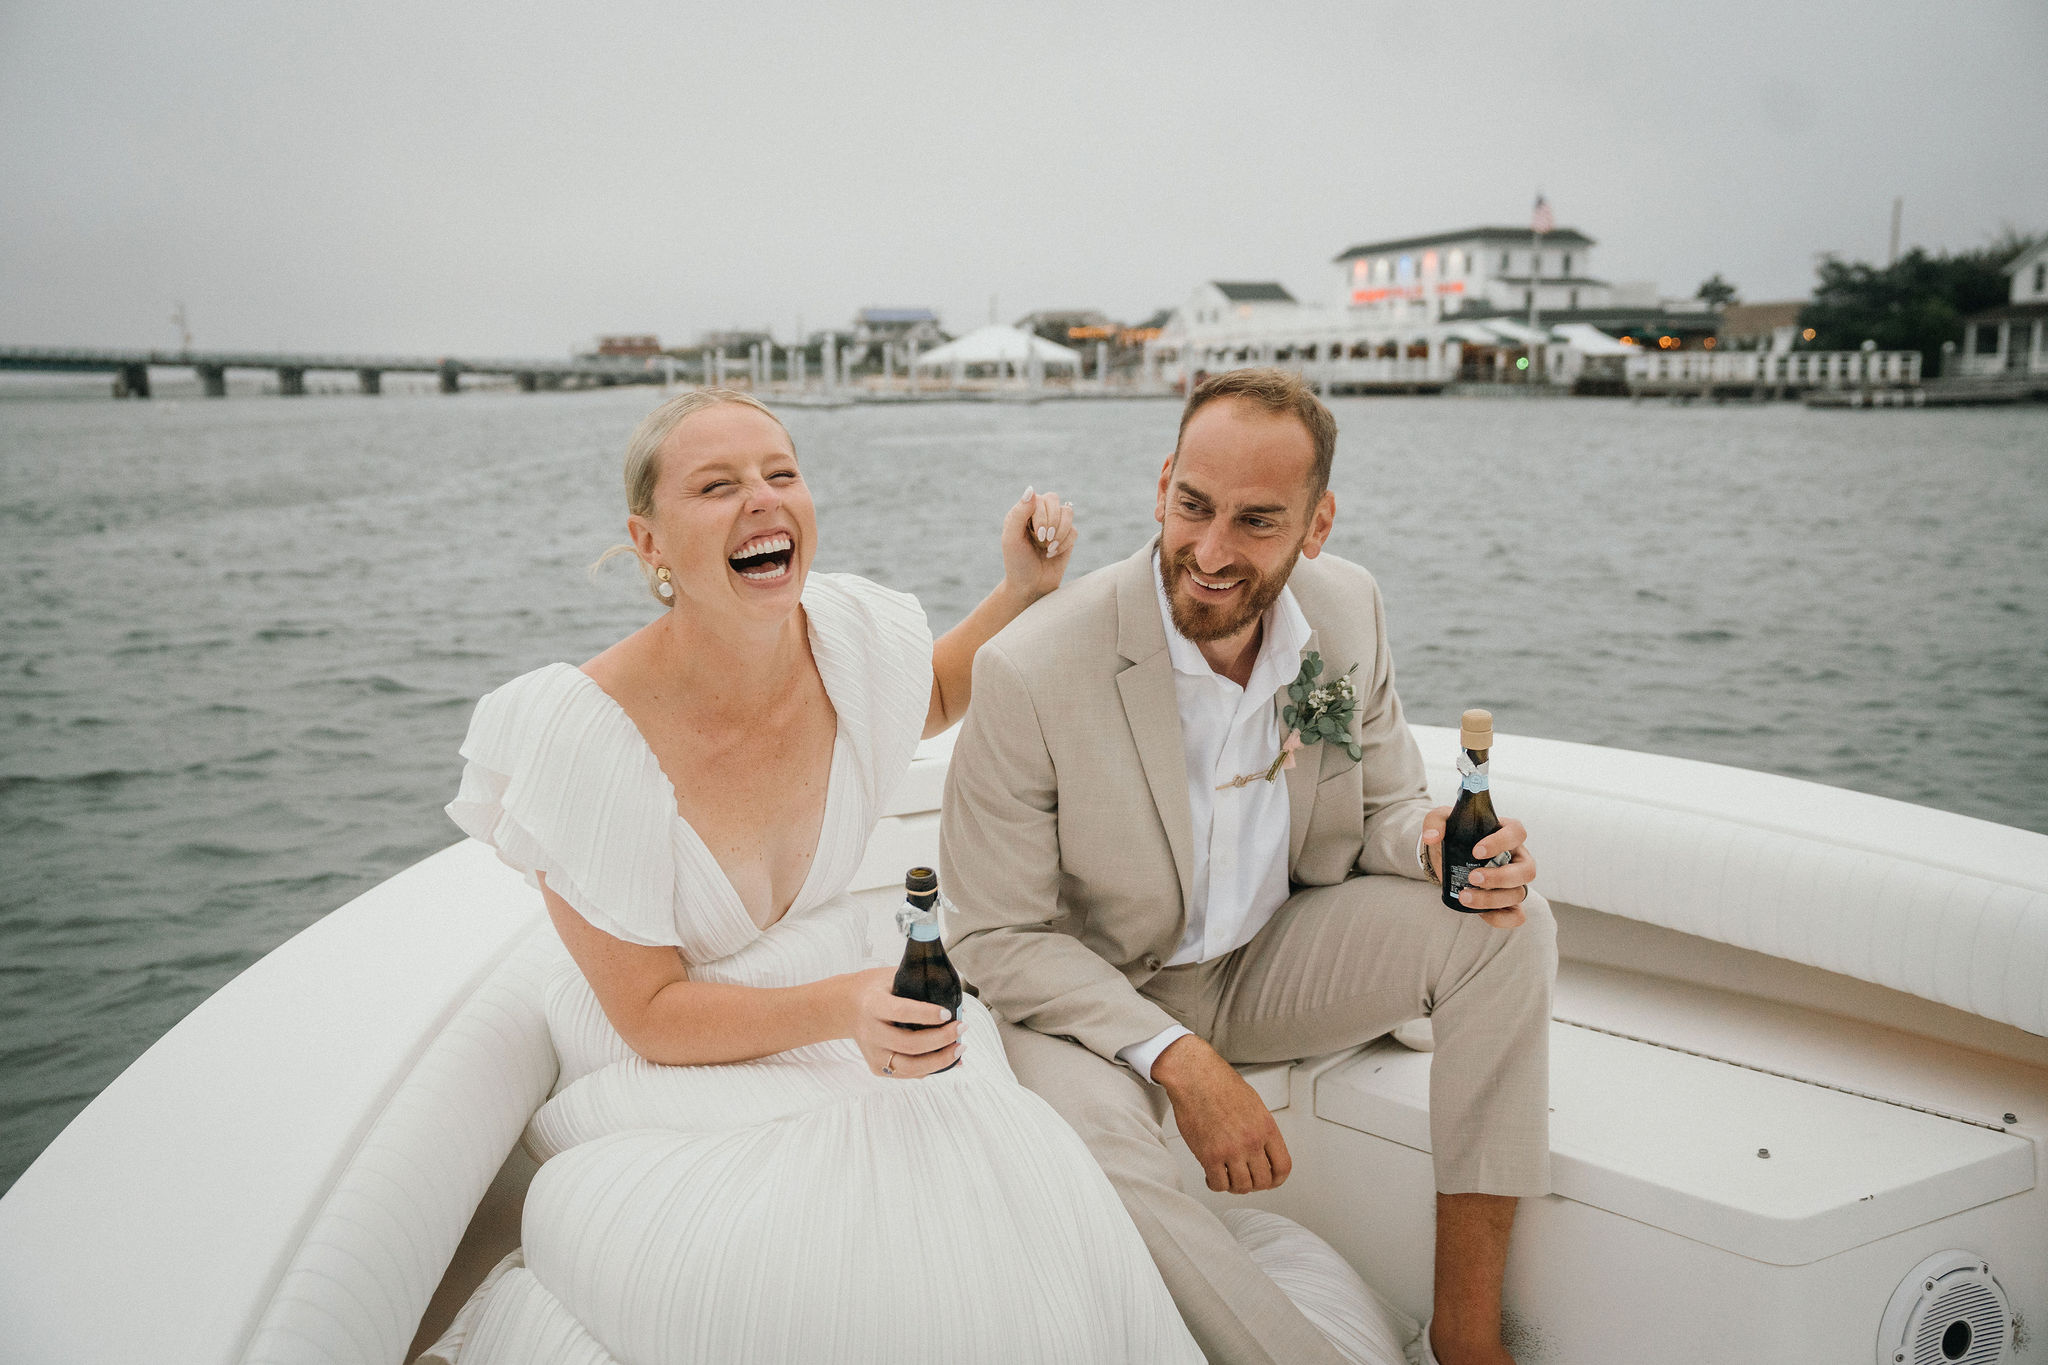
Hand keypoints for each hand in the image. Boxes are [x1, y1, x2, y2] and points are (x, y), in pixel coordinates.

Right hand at [842, 967, 959, 1077]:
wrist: (845, 1007)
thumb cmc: (877, 989)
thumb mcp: (892, 976)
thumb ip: (919, 984)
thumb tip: (957, 998)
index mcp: (873, 1005)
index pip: (901, 1012)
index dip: (927, 1014)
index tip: (948, 1012)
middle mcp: (870, 1032)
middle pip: (909, 1044)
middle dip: (941, 1039)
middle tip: (962, 1027)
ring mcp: (872, 1053)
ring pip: (910, 1066)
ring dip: (940, 1061)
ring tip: (960, 1048)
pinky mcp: (877, 1067)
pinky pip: (908, 1073)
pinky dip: (932, 1069)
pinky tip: (950, 1060)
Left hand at [998, 486, 1075, 606]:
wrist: (1031, 586)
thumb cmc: (1017, 563)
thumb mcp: (1012, 538)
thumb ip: (1019, 513)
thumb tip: (1031, 488)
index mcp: (1022, 511)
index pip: (1039, 499)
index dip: (1042, 516)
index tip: (1038, 536)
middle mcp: (1038, 514)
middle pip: (1054, 500)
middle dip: (1052, 523)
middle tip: (1043, 541)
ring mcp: (1054, 524)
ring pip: (1068, 512)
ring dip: (1060, 533)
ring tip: (1048, 548)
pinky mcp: (1066, 537)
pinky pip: (1074, 531)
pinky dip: (1065, 544)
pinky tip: (1053, 553)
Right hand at [1151, 1035, 1290, 1193]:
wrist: (1195, 1077)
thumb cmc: (1220, 1084)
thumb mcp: (1254, 1105)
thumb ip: (1261, 1130)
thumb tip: (1263, 1148)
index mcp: (1266, 1128)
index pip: (1283, 1167)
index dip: (1277, 1179)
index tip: (1271, 1181)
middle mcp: (1251, 1142)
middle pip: (1263, 1181)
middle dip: (1254, 1184)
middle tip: (1245, 1178)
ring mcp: (1230, 1151)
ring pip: (1241, 1187)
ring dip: (1235, 1186)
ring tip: (1228, 1176)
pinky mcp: (1209, 1155)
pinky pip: (1218, 1184)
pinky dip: (1216, 1184)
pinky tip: (1212, 1175)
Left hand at [1420, 809, 1535, 928]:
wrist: (1448, 856)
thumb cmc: (1454, 834)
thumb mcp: (1442, 820)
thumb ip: (1435, 822)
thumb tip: (1432, 837)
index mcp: (1507, 832)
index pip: (1517, 833)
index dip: (1501, 843)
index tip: (1477, 851)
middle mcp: (1517, 857)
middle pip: (1527, 870)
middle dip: (1500, 877)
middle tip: (1472, 877)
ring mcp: (1515, 881)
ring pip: (1518, 894)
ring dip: (1492, 899)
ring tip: (1465, 896)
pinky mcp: (1508, 901)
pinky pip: (1516, 915)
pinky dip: (1501, 918)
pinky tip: (1481, 914)